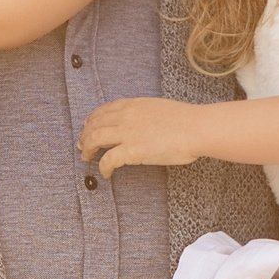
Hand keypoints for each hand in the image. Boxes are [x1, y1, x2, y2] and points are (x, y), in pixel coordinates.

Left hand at [79, 96, 207, 172]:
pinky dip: (103, 167)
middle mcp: (127, 116)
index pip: (104, 109)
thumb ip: (144, 114)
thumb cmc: (186, 121)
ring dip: (87, 148)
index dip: (92, 119)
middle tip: (82, 145)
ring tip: (86, 157)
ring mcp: (129, 132)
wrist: (196, 128)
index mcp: (134, 105)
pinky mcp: (133, 150)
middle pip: (95, 123)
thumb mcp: (159, 108)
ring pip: (94, 138)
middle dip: (85, 135)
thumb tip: (140, 125)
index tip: (88, 127)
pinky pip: (108, 160)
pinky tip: (105, 174)